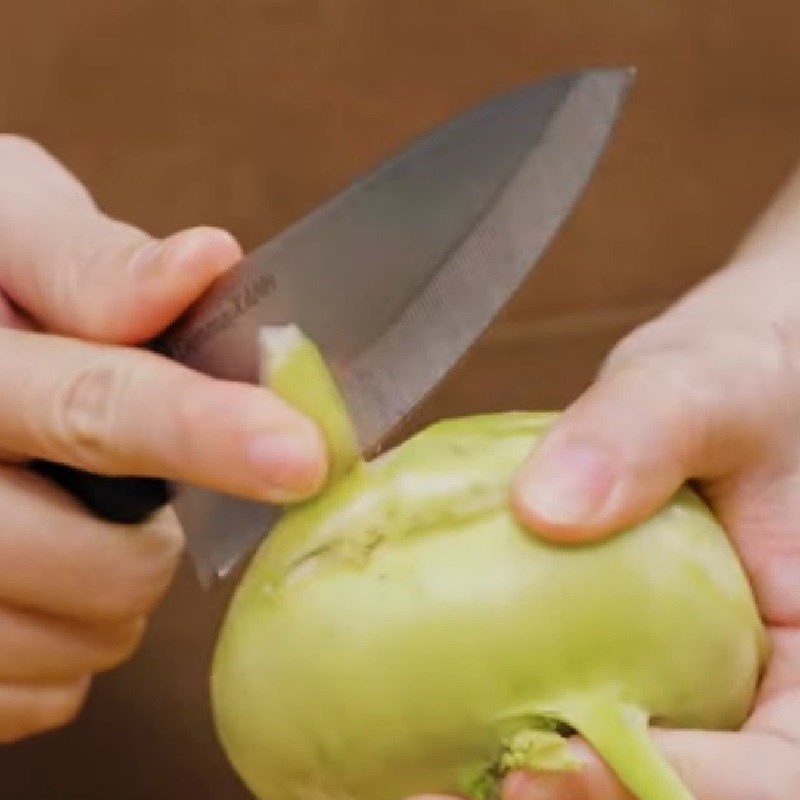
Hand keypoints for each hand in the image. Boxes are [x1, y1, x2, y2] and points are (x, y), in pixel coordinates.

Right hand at [0, 136, 326, 741]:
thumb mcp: (4, 233)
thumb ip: (91, 262)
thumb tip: (208, 264)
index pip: (92, 410)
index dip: (203, 432)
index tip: (301, 454)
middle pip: (105, 562)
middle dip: (162, 531)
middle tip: (137, 486)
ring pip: (86, 640)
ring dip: (120, 587)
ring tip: (83, 521)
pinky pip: (49, 694)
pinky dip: (77, 642)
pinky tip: (48, 578)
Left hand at [408, 165, 799, 798]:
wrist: (704, 393)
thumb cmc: (738, 382)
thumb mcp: (708, 387)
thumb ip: (645, 430)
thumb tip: (549, 503)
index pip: (779, 768)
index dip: (695, 788)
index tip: (571, 758)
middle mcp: (739, 688)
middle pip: (678, 788)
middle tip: (466, 786)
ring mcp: (669, 681)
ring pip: (607, 767)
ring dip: (522, 787)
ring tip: (420, 780)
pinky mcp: (602, 657)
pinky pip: (556, 713)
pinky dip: (492, 739)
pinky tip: (421, 731)